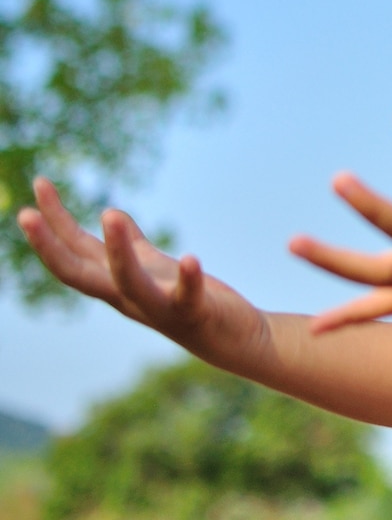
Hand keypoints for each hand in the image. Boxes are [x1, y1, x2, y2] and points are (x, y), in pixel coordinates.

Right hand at [17, 179, 269, 368]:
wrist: (235, 341)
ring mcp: (159, 308)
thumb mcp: (157, 267)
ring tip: (111, 214)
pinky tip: (191, 258)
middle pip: (79, 273)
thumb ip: (133, 244)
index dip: (54, 222)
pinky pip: (187, 297)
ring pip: (127, 283)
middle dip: (50, 245)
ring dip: (118, 251)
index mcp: (119, 282)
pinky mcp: (194, 314)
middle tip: (25, 214)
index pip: (76, 251)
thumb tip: (110, 213)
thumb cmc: (192, 302)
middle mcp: (130, 298)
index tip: (40, 183)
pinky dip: (188, 279)